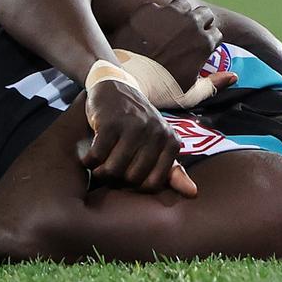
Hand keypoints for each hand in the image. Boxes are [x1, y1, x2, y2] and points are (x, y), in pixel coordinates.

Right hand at [80, 72, 237, 196]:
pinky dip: (88, 161)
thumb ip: (173, 171)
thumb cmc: (137, 122)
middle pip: (132, 178)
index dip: (136, 186)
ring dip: (100, 173)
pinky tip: (89, 156)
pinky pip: (96, 156)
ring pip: (113, 169)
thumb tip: (193, 194)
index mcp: (171, 141)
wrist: (115, 87)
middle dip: (117, 180)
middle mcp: (156, 132)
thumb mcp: (158, 143)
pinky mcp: (110, 122)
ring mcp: (133, 126)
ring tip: (98, 166)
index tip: (127, 176)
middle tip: (109, 171)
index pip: (153, 183)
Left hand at [111, 0, 221, 89]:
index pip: (216, 33)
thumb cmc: (159, 90)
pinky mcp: (147, 10)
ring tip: (171, 25)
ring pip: (182, 4)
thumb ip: (214, 84)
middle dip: (201, 21)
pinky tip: (149, 25)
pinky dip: (155, 14)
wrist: (126, 78)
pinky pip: (156, 6)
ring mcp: (168, 13)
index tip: (200, 47)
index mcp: (203, 42)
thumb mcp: (191, 94)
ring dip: (180, 12)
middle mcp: (190, 23)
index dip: (209, 40)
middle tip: (189, 32)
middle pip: (204, 13)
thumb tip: (233, 76)